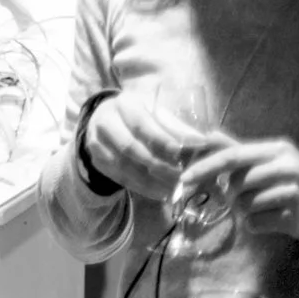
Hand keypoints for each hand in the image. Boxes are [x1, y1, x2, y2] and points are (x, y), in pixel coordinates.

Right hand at [82, 89, 223, 203]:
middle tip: (180, 177)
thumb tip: (202, 142)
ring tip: (174, 189)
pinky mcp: (97, 160)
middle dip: (157, 165)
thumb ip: (176, 127)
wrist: (106, 119)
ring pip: (124, 166)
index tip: (180, 153)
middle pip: (130, 147)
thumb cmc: (140, 114)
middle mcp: (105, 121)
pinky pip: (120, 178)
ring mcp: (97, 142)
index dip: (160, 139)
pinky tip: (160, 193)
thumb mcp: (156, 112)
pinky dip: (142, 188)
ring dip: (151, 181)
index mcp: (123, 105)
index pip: (141, 123)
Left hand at [178, 138, 298, 243]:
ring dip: (246, 211)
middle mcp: (286, 166)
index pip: (231, 156)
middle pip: (235, 182)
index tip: (185, 179)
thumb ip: (240, 150)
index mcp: (276, 149)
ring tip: (266, 209)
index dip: (204, 167)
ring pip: (244, 204)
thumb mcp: (273, 162)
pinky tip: (274, 220)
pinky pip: (257, 222)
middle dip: (233, 195)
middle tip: (245, 199)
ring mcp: (293, 191)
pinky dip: (258, 225)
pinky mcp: (296, 215)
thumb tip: (206, 136)